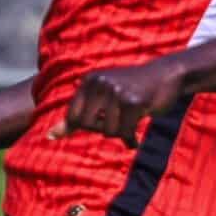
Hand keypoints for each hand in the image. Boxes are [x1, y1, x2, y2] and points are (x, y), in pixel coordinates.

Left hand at [48, 58, 190, 147]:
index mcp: (89, 81)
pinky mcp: (134, 101)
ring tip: (130, 122)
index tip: (103, 121)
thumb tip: (49, 137)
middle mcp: (100, 83)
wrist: (166, 76)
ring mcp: (117, 91)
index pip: (73, 116)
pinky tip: (134, 138)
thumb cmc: (131, 90)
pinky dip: (130, 139)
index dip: (87, 126)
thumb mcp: (101, 97)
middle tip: (119, 122)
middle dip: (104, 129)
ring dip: (120, 133)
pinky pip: (125, 132)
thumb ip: (76, 116)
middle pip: (88, 125)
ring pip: (108, 130)